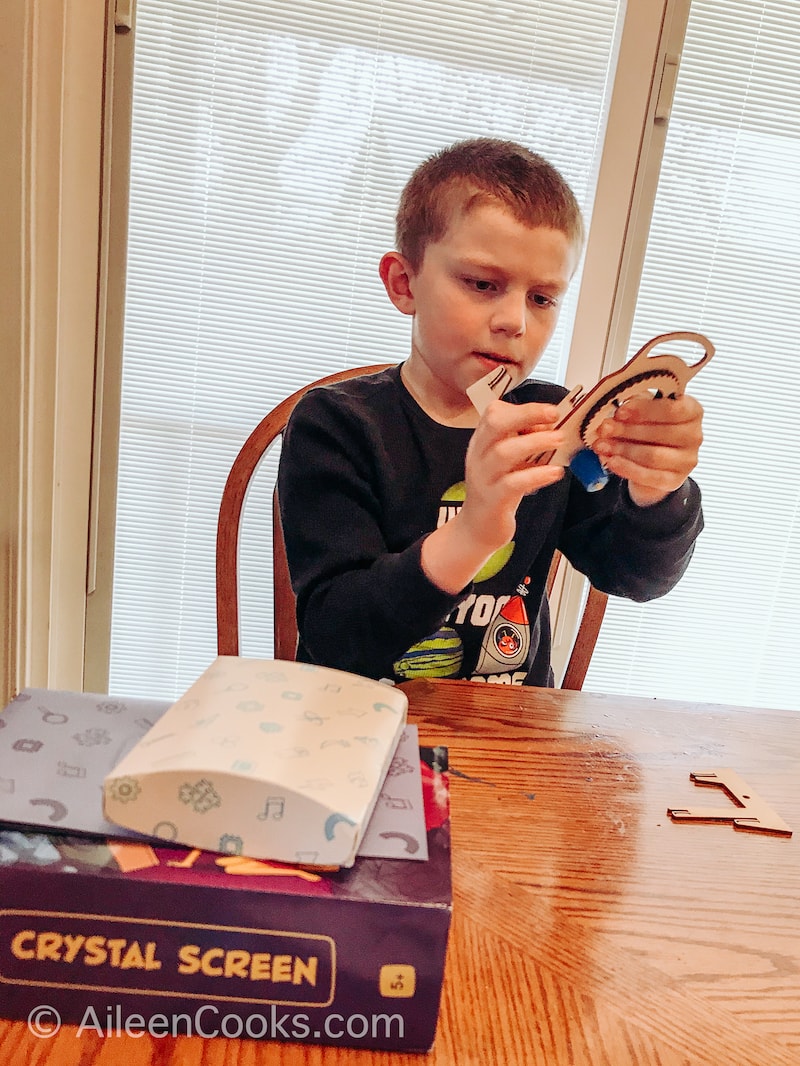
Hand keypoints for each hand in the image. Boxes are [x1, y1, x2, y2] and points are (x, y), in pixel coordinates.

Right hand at [420, 400, 564, 593]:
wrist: (477, 528)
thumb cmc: (498, 490)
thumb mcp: (508, 462)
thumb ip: (524, 443)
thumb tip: (554, 427)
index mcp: (482, 442)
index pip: (494, 412)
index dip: (522, 408)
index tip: (549, 412)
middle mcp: (479, 455)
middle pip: (496, 424)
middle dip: (527, 414)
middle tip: (555, 415)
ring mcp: (484, 477)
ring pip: (505, 452)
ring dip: (536, 442)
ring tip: (560, 440)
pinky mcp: (493, 500)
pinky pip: (514, 483)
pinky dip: (537, 475)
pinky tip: (556, 472)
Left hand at [592, 393, 703, 506]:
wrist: (652, 463)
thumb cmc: (649, 431)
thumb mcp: (644, 412)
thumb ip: (635, 406)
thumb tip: (617, 409)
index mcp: (691, 411)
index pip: (673, 408)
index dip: (645, 410)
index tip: (621, 411)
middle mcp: (694, 436)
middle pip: (660, 433)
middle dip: (627, 430)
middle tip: (605, 428)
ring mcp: (686, 460)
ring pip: (653, 455)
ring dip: (623, 450)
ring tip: (602, 445)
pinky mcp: (674, 480)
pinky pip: (649, 476)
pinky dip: (627, 468)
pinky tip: (611, 461)